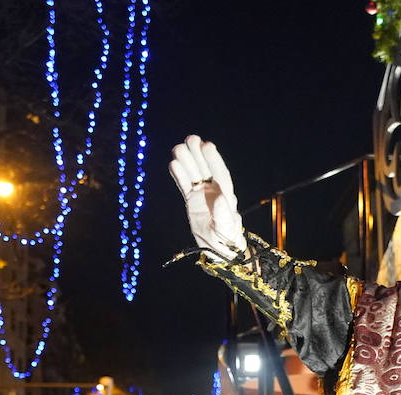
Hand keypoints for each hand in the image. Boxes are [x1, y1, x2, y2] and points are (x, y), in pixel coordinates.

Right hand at [168, 135, 245, 260]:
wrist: (220, 251)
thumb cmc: (227, 241)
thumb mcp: (226, 230)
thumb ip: (224, 215)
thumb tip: (222, 198)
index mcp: (226, 196)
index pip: (220, 174)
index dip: (214, 160)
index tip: (206, 146)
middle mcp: (215, 192)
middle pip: (206, 169)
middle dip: (198, 155)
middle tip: (191, 138)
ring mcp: (202, 195)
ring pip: (194, 175)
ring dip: (187, 161)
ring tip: (178, 148)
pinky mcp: (192, 201)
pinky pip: (185, 185)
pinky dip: (179, 175)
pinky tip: (173, 163)